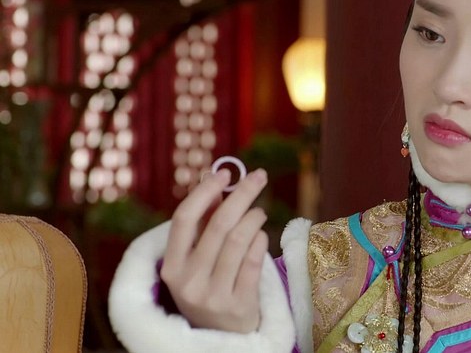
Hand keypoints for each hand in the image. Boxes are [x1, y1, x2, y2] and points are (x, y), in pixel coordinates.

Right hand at [160, 168, 269, 332]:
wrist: (222, 339)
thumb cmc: (209, 287)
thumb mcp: (195, 262)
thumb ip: (202, 225)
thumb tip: (213, 181)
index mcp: (171, 267)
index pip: (184, 219)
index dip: (204, 191)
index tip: (224, 172)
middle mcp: (188, 282)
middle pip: (218, 225)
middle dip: (241, 194)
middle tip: (258, 176)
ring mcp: (213, 295)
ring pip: (240, 240)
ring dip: (254, 217)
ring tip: (259, 212)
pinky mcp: (239, 305)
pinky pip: (255, 260)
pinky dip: (261, 240)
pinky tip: (262, 234)